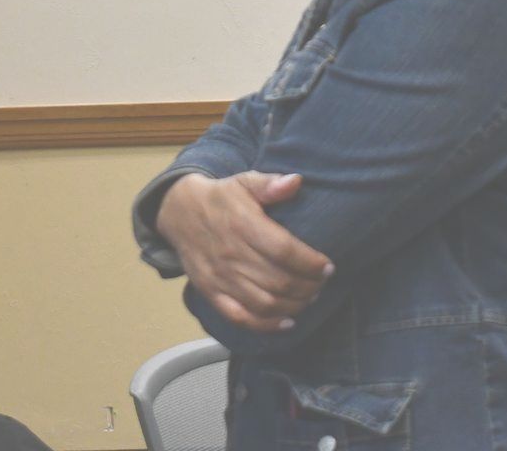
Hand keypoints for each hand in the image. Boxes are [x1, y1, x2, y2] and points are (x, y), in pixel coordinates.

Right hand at [154, 171, 333, 332]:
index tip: (328, 266)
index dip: (310, 263)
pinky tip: (288, 322)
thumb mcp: (243, 181)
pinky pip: (241, 317)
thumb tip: (296, 181)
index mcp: (242, 225)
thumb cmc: (221, 198)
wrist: (179, 213)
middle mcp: (231, 254)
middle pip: (279, 281)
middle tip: (322, 283)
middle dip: (308, 286)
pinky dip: (267, 325)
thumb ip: (270, 183)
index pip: (283, 251)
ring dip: (294, 306)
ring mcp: (220, 277)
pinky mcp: (211, 293)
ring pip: (265, 303)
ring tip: (310, 297)